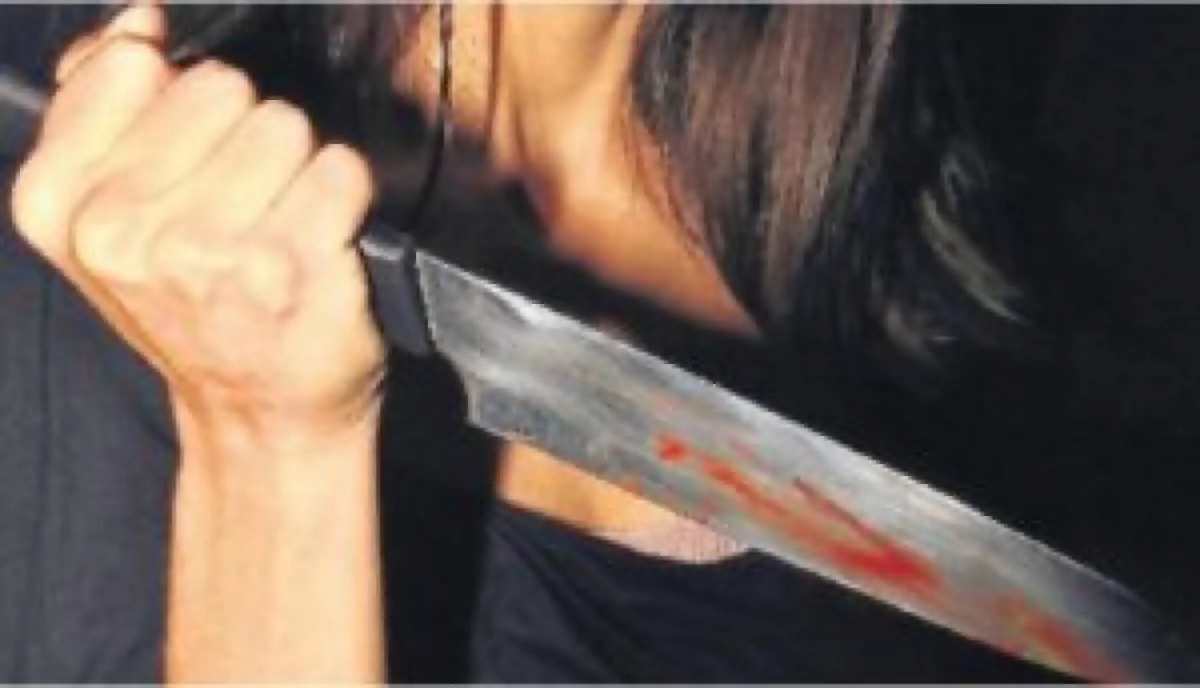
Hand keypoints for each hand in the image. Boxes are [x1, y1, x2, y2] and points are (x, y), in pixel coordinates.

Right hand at [11, 6, 386, 454]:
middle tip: (241, 206)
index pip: (131, 66)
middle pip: (219, 88)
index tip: (188, 157)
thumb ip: (100, 105)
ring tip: (279, 227)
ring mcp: (211, 251)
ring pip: (283, 124)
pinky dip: (343, 197)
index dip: (176, 102)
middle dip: (241, 135)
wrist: (261, 414)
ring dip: (294, 168)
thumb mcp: (106, 218)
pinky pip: (340, 167)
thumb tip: (135, 23)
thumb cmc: (193, 310)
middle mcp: (125, 230)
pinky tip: (318, 243)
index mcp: (60, 206)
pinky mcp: (294, 266)